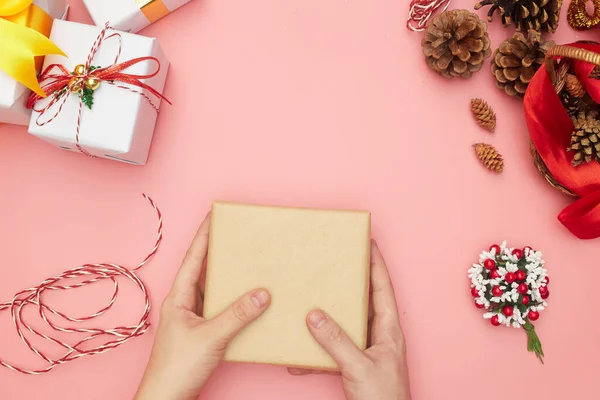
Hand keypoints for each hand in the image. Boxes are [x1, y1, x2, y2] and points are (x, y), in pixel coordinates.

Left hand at [134, 214, 270, 399]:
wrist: (166, 399)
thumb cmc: (176, 369)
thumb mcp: (211, 337)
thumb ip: (237, 315)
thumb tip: (262, 293)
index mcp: (178, 297)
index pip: (193, 258)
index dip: (204, 235)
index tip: (215, 215)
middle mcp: (184, 304)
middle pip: (203, 270)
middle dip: (218, 251)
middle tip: (236, 235)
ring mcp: (192, 318)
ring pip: (212, 290)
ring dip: (228, 277)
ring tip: (246, 262)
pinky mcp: (202, 333)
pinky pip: (219, 308)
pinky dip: (233, 300)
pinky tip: (248, 299)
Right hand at [288, 241, 410, 399]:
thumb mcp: (359, 368)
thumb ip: (337, 341)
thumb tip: (314, 315)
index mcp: (389, 330)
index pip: (383, 288)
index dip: (377, 264)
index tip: (367, 242)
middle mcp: (379, 337)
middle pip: (364, 301)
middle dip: (350, 283)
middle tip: (335, 263)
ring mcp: (367, 352)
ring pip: (346, 325)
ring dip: (328, 317)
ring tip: (311, 301)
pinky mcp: (354, 367)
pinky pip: (332, 351)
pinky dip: (316, 353)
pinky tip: (299, 358)